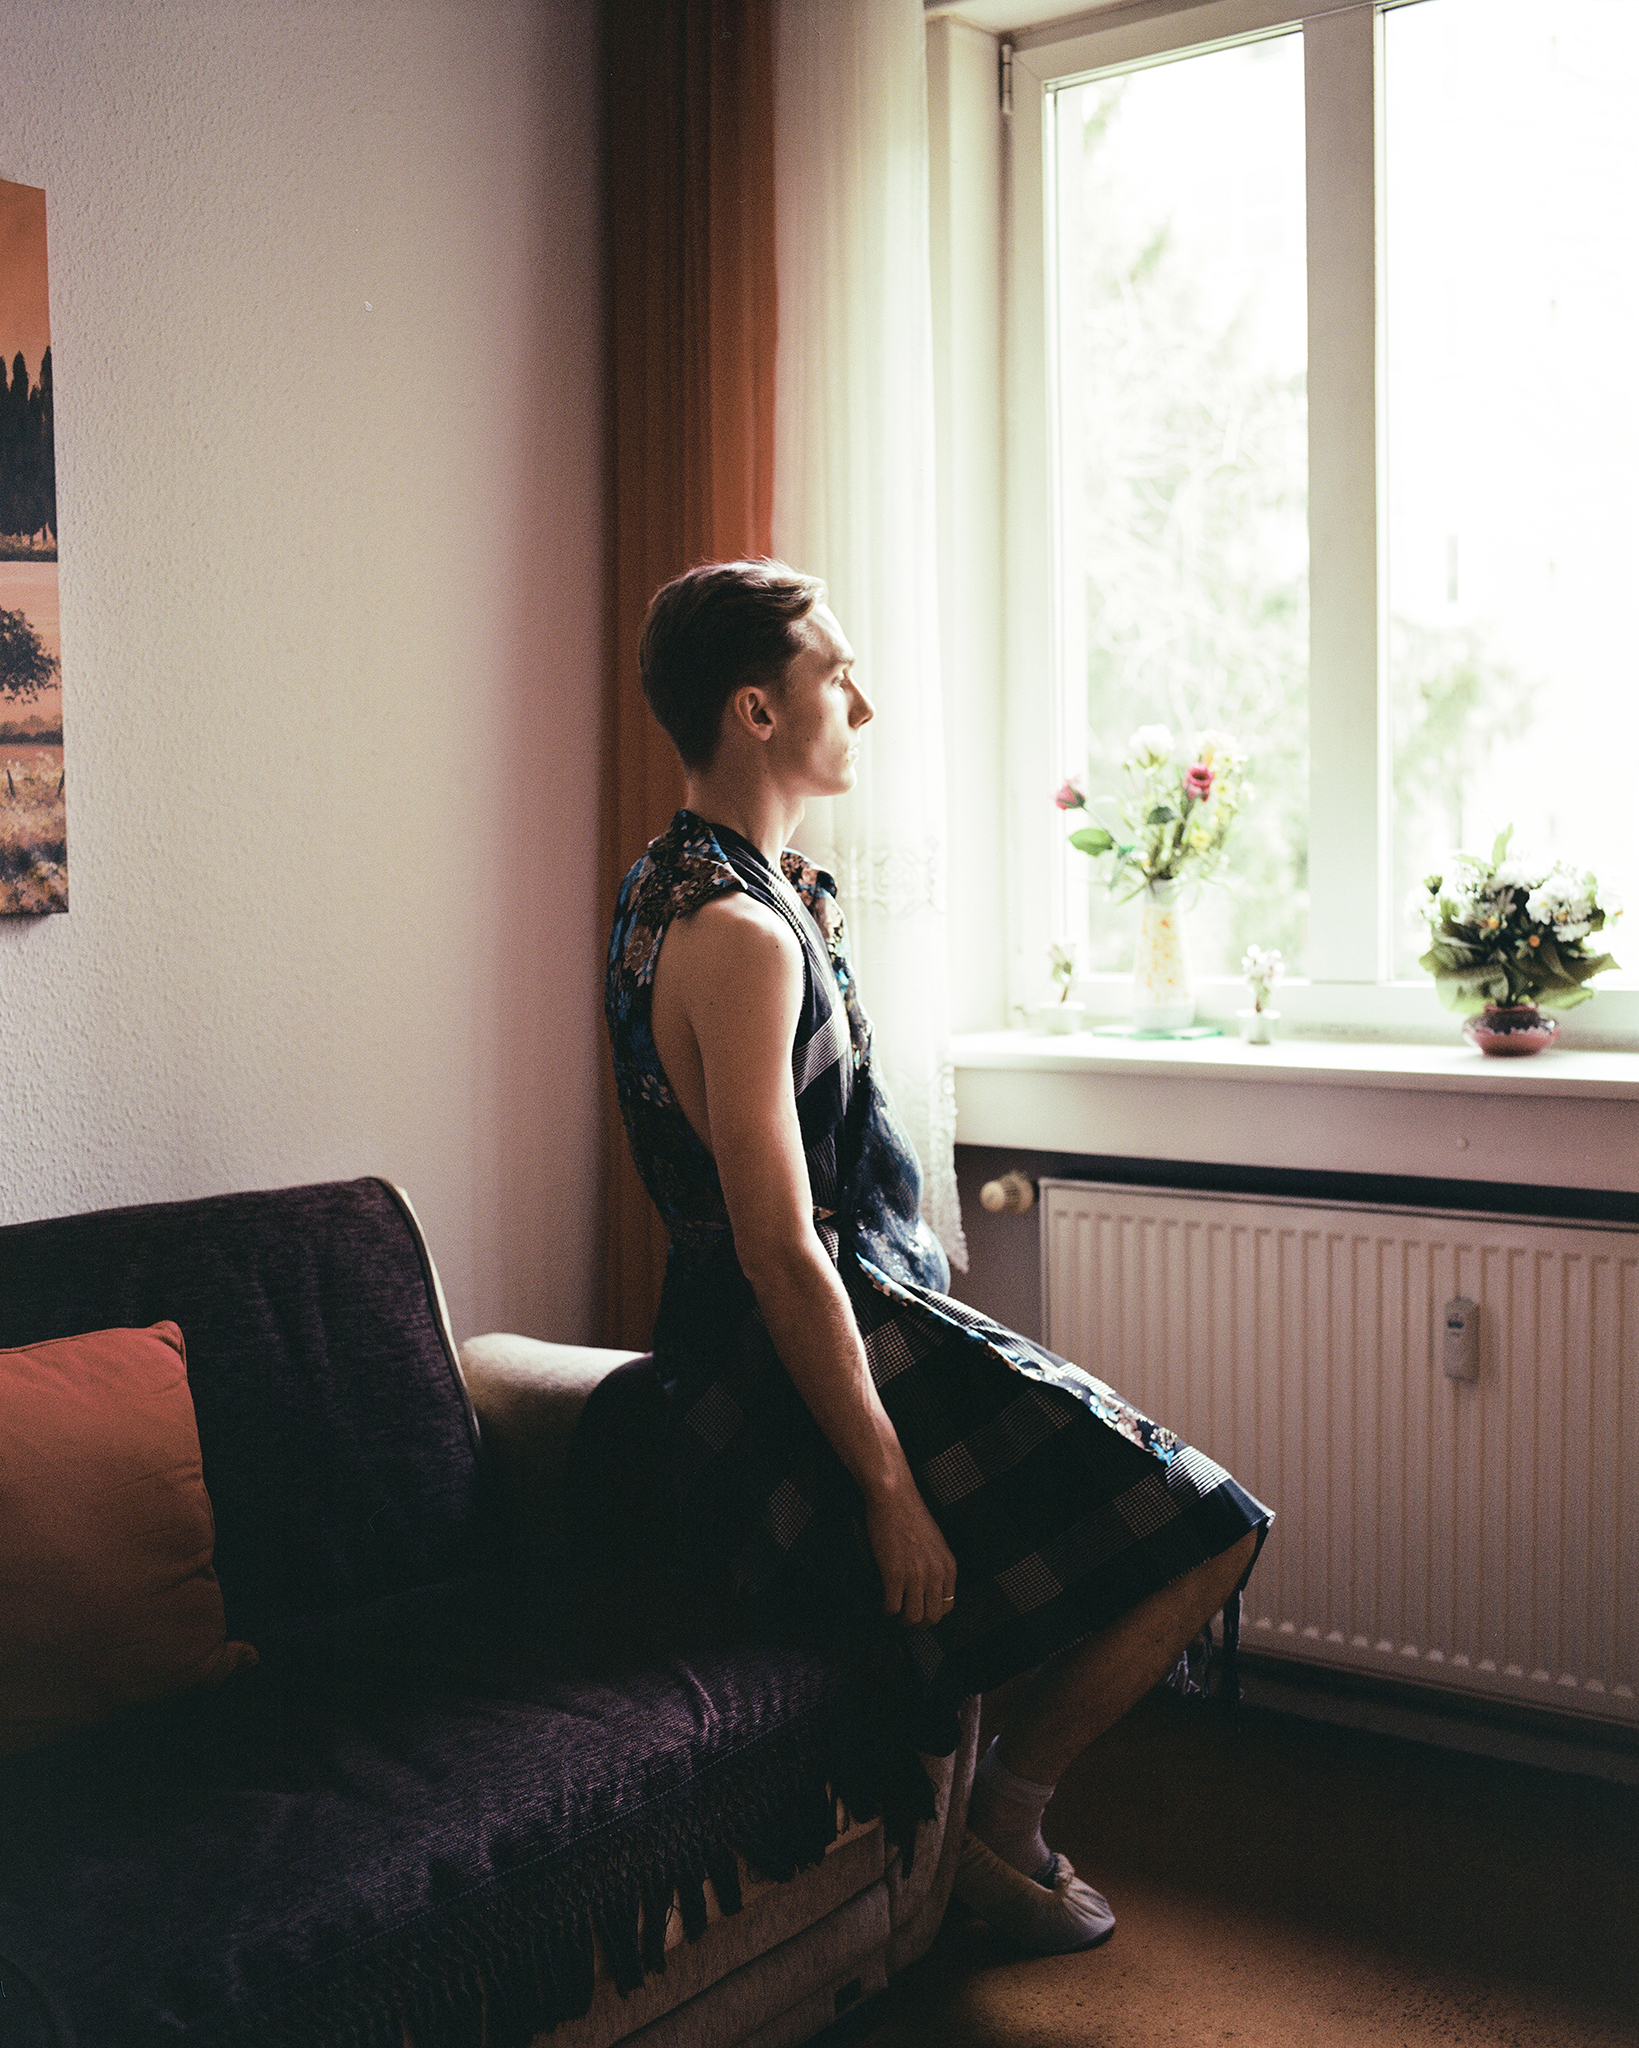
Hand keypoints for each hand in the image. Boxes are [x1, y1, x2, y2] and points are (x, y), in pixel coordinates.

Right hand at [864, 1478, 956, 1627]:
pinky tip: (882, 1602)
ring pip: (913, 1617)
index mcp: (948, 1566)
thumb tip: (927, 1586)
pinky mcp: (894, 1573)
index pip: (948, 1606)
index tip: (921, 1610)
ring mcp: (916, 1575)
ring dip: (902, 1620)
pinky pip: (892, 1606)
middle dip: (918, 1622)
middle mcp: (935, 1573)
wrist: (894, 1498)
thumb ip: (936, 1565)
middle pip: (932, 1616)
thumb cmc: (911, 1514)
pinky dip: (886, 1609)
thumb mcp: (936, 1542)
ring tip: (893, 1613)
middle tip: (905, 1618)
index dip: (932, 1612)